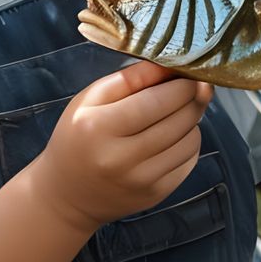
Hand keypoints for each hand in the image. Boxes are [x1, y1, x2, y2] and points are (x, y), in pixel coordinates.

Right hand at [32, 60, 212, 230]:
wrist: (66, 195)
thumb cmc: (79, 136)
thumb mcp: (91, 98)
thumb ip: (131, 77)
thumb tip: (173, 66)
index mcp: (97, 127)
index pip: (156, 101)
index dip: (182, 85)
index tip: (190, 74)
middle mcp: (120, 158)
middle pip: (179, 120)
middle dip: (194, 98)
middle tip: (193, 87)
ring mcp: (140, 181)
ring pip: (190, 140)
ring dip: (192, 121)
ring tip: (177, 113)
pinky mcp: (155, 195)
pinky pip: (189, 160)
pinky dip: (188, 143)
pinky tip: (173, 137)